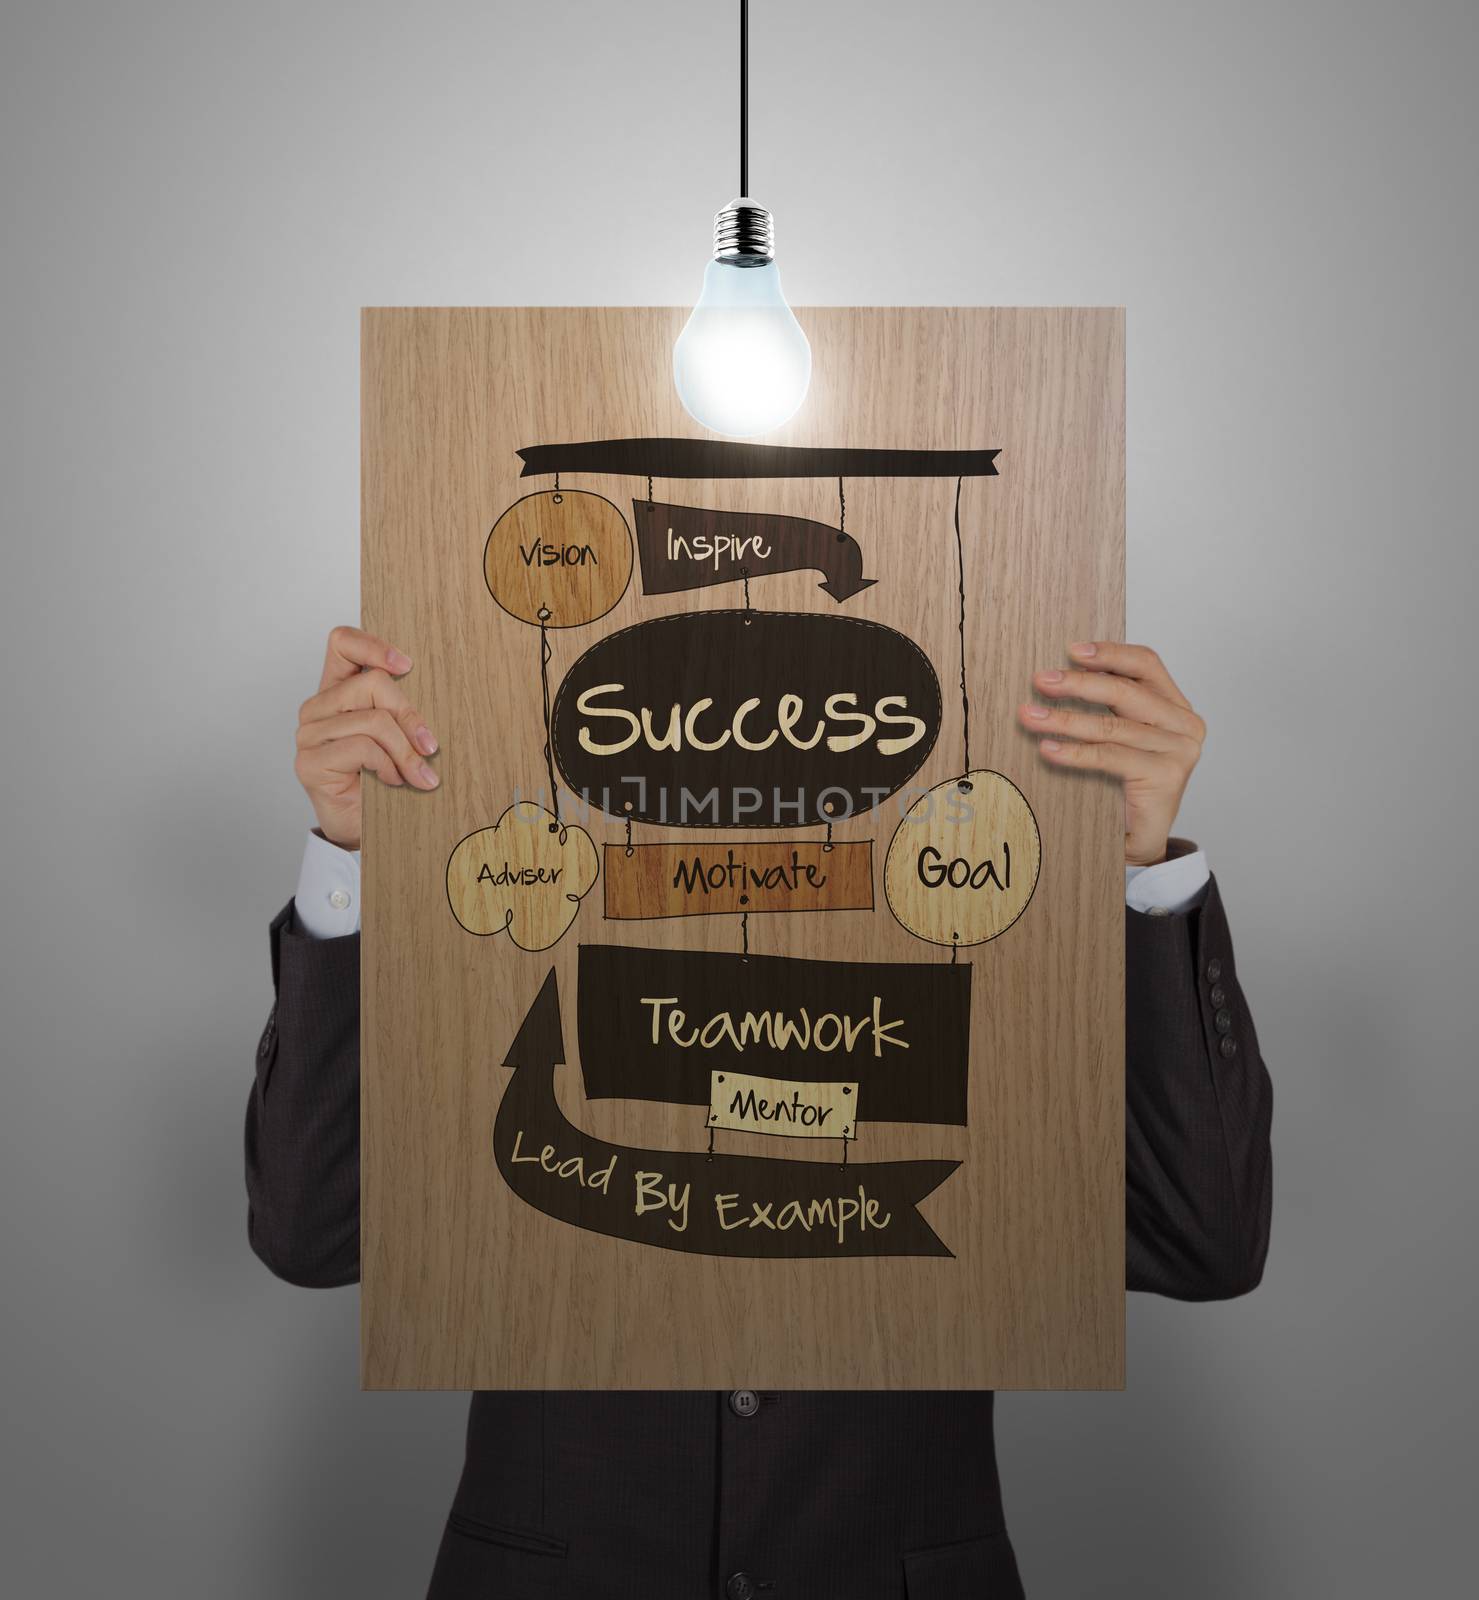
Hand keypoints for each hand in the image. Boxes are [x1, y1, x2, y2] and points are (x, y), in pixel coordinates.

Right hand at [294, 626, 439, 849]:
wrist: (362, 831)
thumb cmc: (383, 781)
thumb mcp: (398, 737)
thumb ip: (400, 710)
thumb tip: (434, 690)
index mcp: (337, 690)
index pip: (342, 643)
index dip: (374, 646)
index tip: (406, 666)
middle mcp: (318, 708)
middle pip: (371, 684)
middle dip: (410, 715)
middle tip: (430, 746)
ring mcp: (310, 734)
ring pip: (373, 720)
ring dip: (406, 751)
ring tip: (419, 775)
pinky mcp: (310, 762)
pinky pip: (362, 748)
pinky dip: (388, 766)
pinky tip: (393, 782)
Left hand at [1018, 641, 1204, 866]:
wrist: (1138, 840)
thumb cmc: (1124, 785)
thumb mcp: (1119, 736)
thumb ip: (1109, 706)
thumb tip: (1060, 674)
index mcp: (1176, 706)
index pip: (1146, 665)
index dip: (1109, 653)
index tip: (1071, 649)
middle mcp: (1185, 724)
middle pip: (1127, 691)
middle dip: (1079, 683)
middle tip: (1042, 680)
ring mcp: (1179, 751)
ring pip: (1112, 726)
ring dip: (1065, 719)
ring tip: (1030, 716)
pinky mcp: (1166, 777)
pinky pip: (1110, 757)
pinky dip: (1075, 753)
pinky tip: (1048, 749)